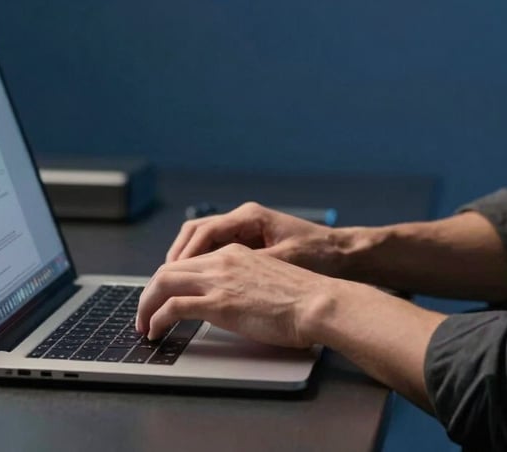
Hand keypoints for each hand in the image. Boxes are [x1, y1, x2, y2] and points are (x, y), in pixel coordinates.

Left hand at [136, 242, 335, 346]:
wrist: (316, 302)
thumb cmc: (302, 298)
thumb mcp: (267, 279)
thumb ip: (244, 283)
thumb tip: (233, 302)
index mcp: (235, 252)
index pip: (189, 260)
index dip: (168, 279)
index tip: (160, 297)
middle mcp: (222, 260)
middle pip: (169, 268)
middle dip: (149, 291)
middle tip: (142, 313)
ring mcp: (219, 280)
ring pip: (164, 282)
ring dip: (146, 304)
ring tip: (143, 324)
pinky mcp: (219, 302)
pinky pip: (173, 307)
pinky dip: (157, 318)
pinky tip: (154, 330)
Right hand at [166, 201, 349, 276]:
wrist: (345, 255)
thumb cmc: (320, 255)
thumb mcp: (282, 262)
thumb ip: (246, 269)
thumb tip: (213, 284)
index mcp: (249, 217)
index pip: (201, 232)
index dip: (181, 257)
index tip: (166, 278)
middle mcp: (244, 219)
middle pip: (196, 234)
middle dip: (176, 259)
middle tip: (160, 286)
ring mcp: (247, 231)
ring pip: (203, 243)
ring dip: (187, 263)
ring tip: (172, 289)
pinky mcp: (252, 245)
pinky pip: (216, 252)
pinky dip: (202, 267)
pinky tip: (197, 287)